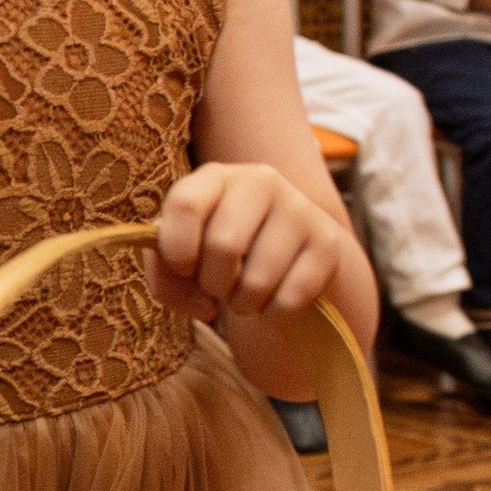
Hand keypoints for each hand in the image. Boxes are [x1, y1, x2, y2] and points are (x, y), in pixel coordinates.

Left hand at [150, 162, 350, 328]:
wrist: (286, 256)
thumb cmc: (218, 255)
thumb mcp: (179, 255)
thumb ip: (163, 272)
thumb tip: (202, 301)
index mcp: (215, 177)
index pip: (185, 204)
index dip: (177, 249)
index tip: (184, 267)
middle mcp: (260, 181)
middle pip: (224, 245)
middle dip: (213, 283)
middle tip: (220, 285)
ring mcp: (299, 209)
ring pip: (258, 279)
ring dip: (243, 303)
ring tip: (245, 293)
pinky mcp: (327, 243)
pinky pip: (290, 298)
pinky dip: (273, 313)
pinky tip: (273, 299)